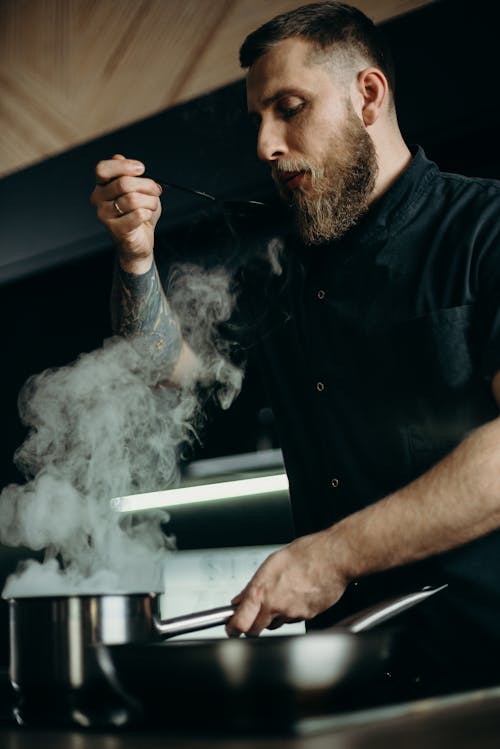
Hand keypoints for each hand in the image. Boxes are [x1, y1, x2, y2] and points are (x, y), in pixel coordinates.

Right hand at [91, 154, 162, 272]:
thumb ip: (128, 173)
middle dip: (146, 185)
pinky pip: (137, 215)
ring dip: (150, 201)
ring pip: (132, 199)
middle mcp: (98, 199)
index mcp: (102, 185)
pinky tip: (146, 216)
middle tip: (156, 190)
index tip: (141, 169)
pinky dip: (148, 213)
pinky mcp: (115, 229)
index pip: (103, 169)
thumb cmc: (139, 212)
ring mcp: (104, 215)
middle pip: (123, 184)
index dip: (123, 166)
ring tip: (152, 205)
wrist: (141, 239)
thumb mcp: (138, 189)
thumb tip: (118, 157)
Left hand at [226, 529, 349, 636]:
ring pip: (276, 624)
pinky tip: (297, 594)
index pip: (241, 622)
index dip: (233, 628)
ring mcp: (292, 613)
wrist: (334, 557)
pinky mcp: (308, 617)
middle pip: (256, 629)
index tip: (231, 628)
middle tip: (253, 614)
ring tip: (283, 593)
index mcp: (262, 591)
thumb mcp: (272, 563)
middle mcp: (276, 606)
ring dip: (273, 616)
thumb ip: (253, 585)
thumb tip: (240, 598)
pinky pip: (294, 619)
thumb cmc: (306, 554)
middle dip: (252, 624)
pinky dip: (292, 611)